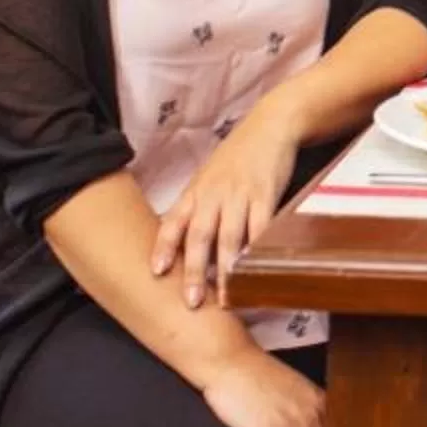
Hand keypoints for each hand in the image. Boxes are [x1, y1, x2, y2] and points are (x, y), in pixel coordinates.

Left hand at [152, 99, 304, 308]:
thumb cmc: (237, 157)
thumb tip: (182, 244)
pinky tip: (257, 267)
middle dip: (194, 270)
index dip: (164, 247)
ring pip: (230, 237)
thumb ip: (197, 208)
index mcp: (196, 191)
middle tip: (191, 301)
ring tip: (225, 296)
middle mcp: (214, 194)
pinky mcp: (266, 194)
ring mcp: (240, 194)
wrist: (270, 126)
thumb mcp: (209, 178)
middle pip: (200, 236)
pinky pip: (261, 226)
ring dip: (226, 269)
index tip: (156, 272)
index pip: (173, 222)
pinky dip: (257, 249)